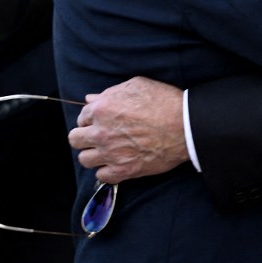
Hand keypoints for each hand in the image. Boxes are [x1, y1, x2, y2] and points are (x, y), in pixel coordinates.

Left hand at [69, 76, 188, 184]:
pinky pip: (102, 176)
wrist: (186, 125)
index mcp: (103, 109)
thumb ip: (111, 92)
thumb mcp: (137, 86)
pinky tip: (116, 163)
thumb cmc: (164, 101)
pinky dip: (107, 171)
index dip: (90, 118)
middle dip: (84, 136)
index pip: (81, 117)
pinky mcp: (124, 170)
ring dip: (93, 154)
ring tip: (106, 150)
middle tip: (98, 136)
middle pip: (75, 140)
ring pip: (85, 160)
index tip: (100, 121)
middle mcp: (102, 132)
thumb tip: (91, 99)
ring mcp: (111, 153)